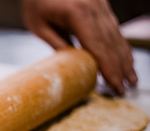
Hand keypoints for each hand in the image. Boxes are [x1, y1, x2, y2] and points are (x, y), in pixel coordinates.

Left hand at [21, 0, 137, 93]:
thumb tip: (74, 65)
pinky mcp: (101, 4)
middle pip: (111, 43)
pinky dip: (119, 44)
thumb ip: (57, 44)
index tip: (115, 85)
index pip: (98, 47)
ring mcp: (100, 4)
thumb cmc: (35, 1)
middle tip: (125, 88)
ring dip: (124, 58)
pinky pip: (113, 27)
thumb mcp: (39, 26)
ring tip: (130, 77)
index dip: (109, 68)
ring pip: (116, 35)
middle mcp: (94, 7)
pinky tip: (124, 56)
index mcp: (78, 13)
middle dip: (119, 68)